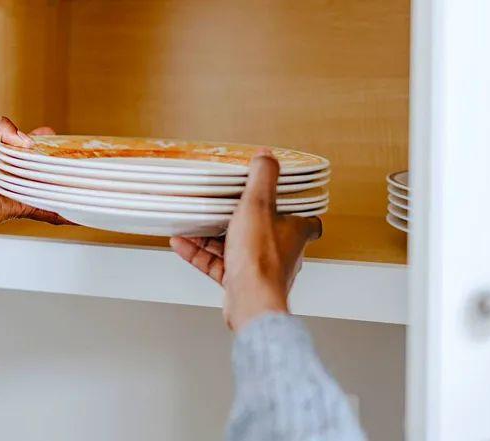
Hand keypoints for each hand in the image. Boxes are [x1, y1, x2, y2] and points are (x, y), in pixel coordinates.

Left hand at [0, 116, 64, 277]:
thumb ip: (0, 128)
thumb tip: (26, 139)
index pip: (18, 143)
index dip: (35, 139)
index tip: (52, 136)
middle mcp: (0, 170)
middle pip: (31, 162)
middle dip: (48, 158)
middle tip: (67, 154)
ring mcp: (8, 189)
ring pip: (37, 182)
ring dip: (54, 180)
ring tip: (73, 173)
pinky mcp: (13, 206)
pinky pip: (37, 206)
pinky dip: (54, 209)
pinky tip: (68, 208)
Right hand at [170, 153, 321, 331]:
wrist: (250, 302)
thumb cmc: (261, 260)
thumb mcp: (258, 206)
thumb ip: (262, 179)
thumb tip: (267, 156)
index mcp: (294, 232)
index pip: (306, 220)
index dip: (296, 208)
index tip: (283, 197)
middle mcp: (282, 252)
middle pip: (263, 230)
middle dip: (240, 219)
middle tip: (223, 207)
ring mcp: (260, 269)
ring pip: (236, 247)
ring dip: (212, 236)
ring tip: (192, 224)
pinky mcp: (241, 283)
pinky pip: (218, 264)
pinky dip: (200, 253)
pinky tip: (183, 243)